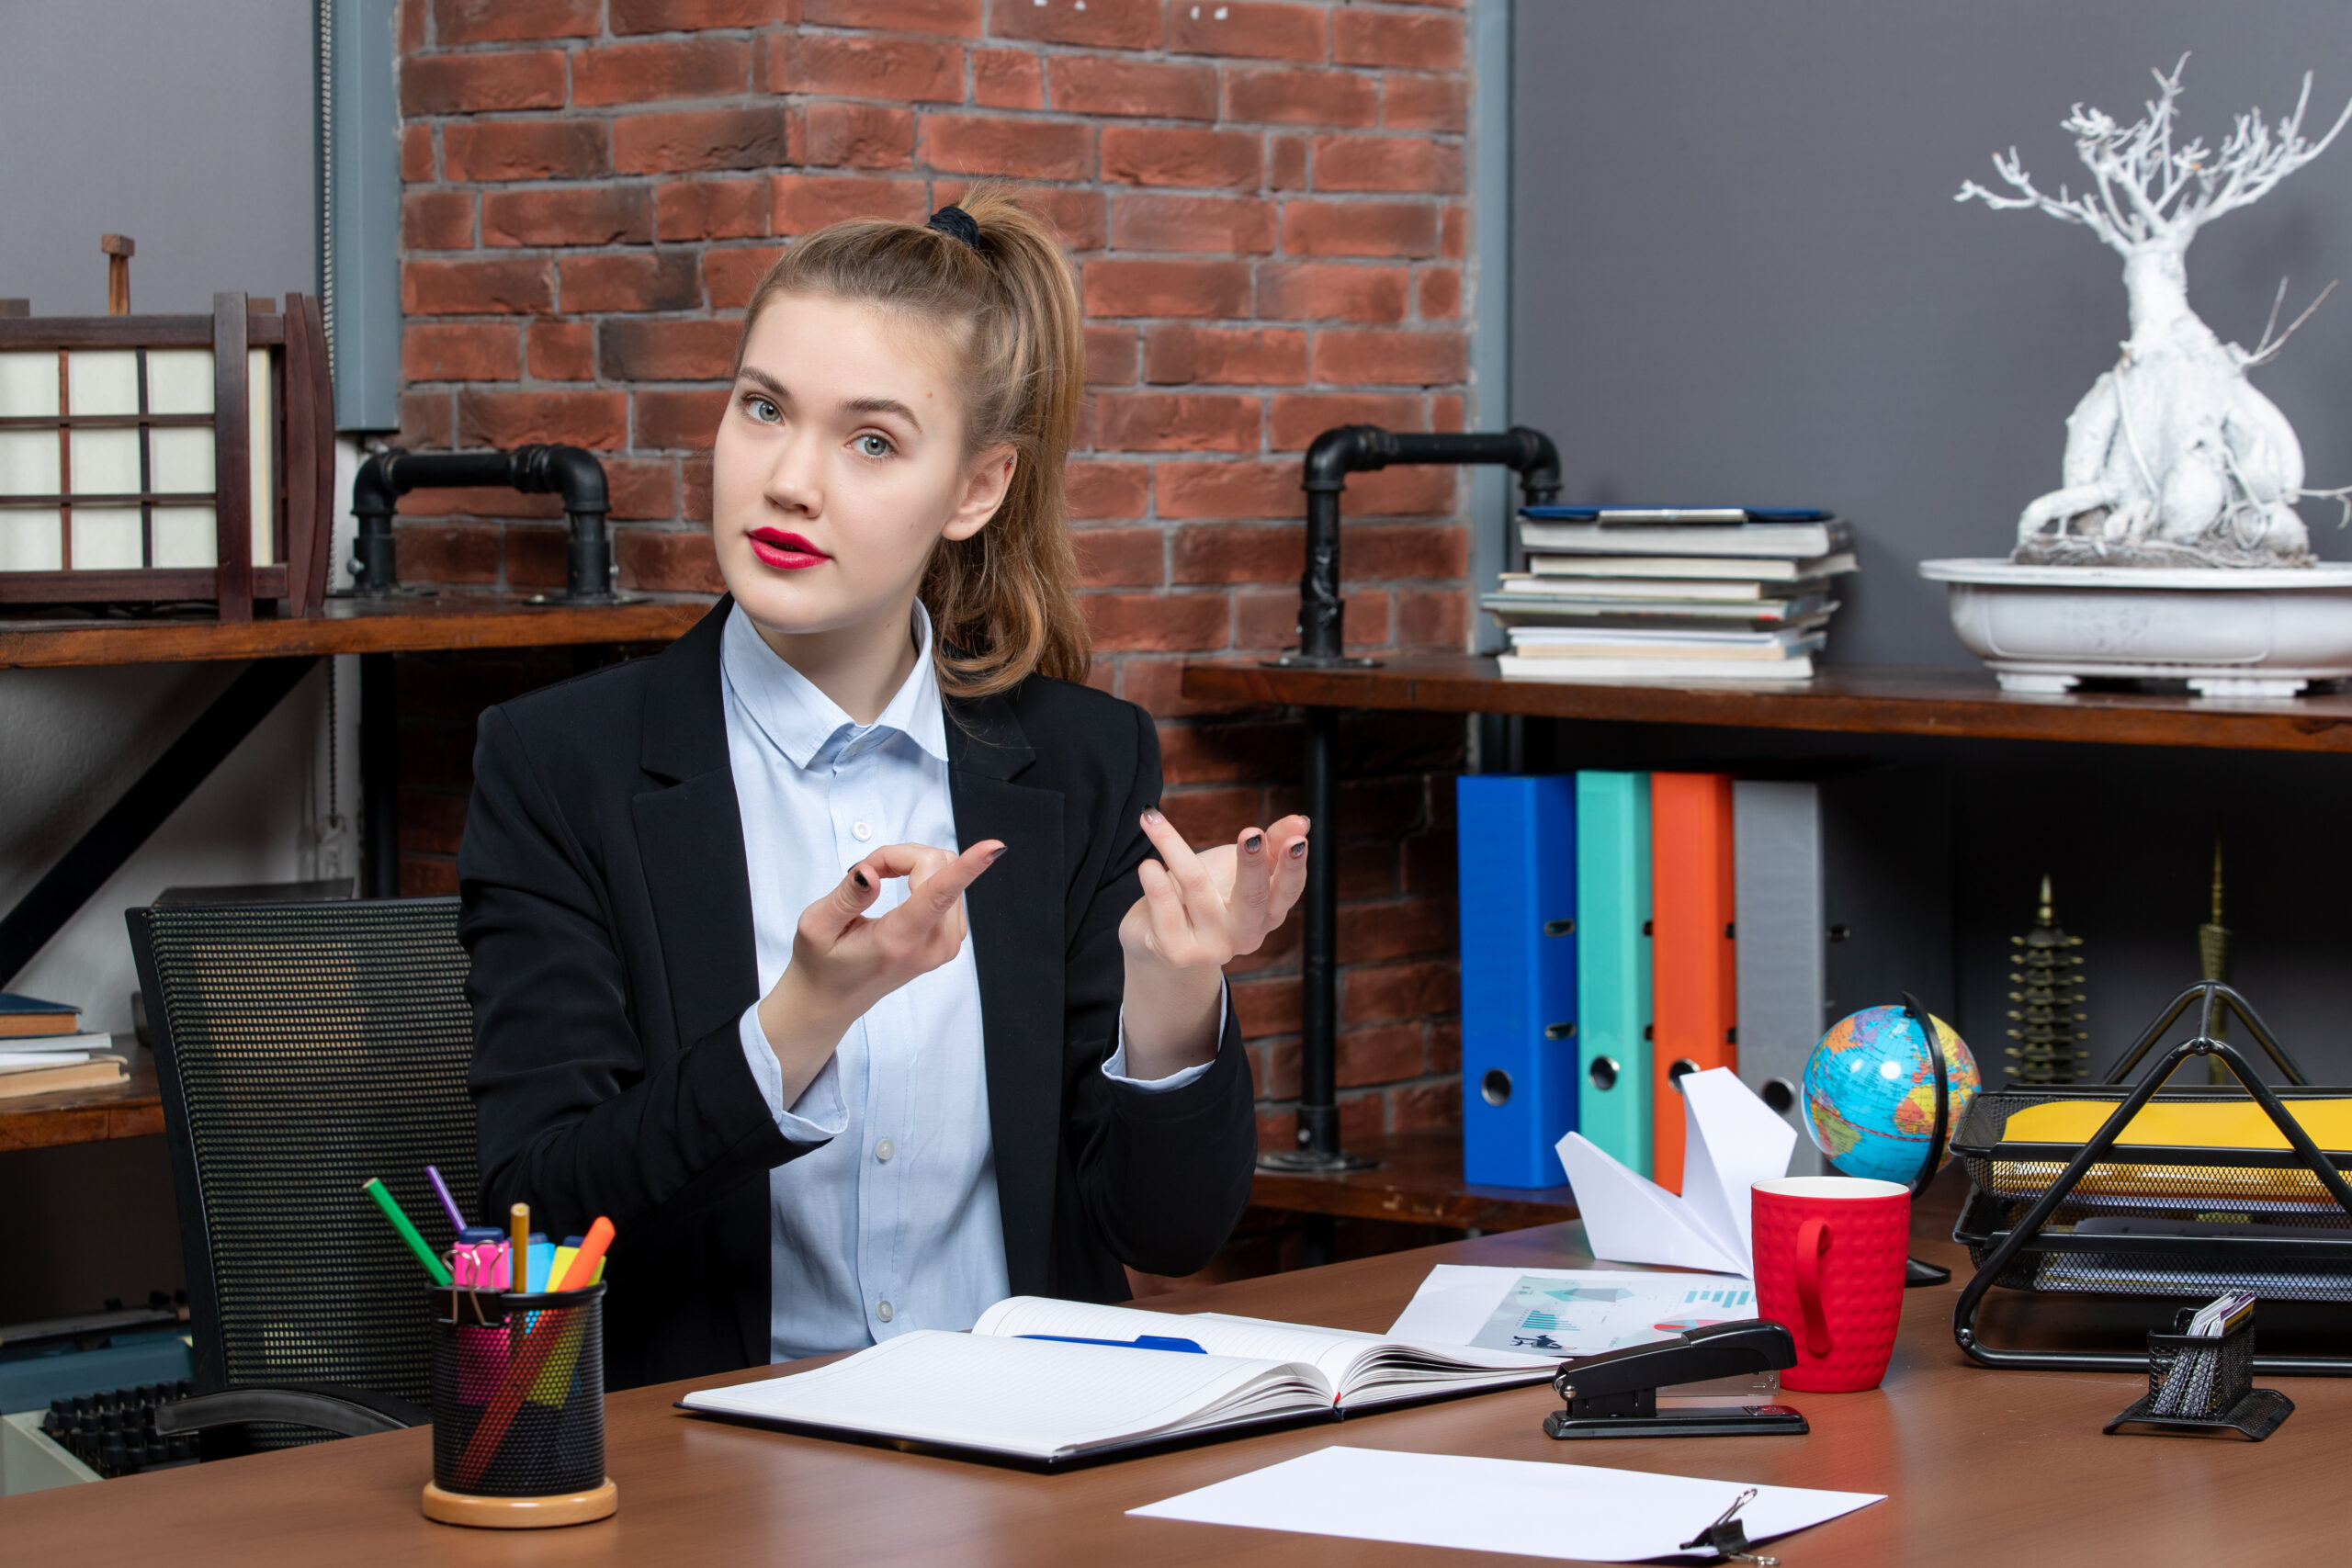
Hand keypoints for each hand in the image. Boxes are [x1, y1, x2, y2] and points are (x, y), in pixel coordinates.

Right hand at [754, 839, 1002, 1098]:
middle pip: (937, 866)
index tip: (995, 846)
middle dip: (899, 856)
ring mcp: (948, 943)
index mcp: (899, 941)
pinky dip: (922, 876)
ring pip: (944, 869)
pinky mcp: (953, 937)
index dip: (967, 867)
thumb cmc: (821, 961)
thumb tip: (872, 871)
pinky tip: (898, 893)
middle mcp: (933, 945)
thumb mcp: (816, 926)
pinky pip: (948, 884)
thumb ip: (846, 896)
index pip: (937, 895)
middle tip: (865, 872)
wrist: (834, 998)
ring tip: (876, 883)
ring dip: (910, 864)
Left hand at [1120, 811, 1311, 972]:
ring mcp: (1211, 947)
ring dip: (1175, 849)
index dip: (1292, 866)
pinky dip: (1155, 882)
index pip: (1287, 890)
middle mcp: (1245, 935)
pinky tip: (1147, 865)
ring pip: (1197, 889)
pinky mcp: (1176, 952)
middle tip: (1251, 833)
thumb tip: (1302, 820)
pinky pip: (1166, 911)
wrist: (1156, 938)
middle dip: (1253, 864)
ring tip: (1154, 821)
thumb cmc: (1205, 894)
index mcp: (1267, 914)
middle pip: (1254, 897)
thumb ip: (1268, 843)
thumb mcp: (1236, 866)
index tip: (1298, 838)